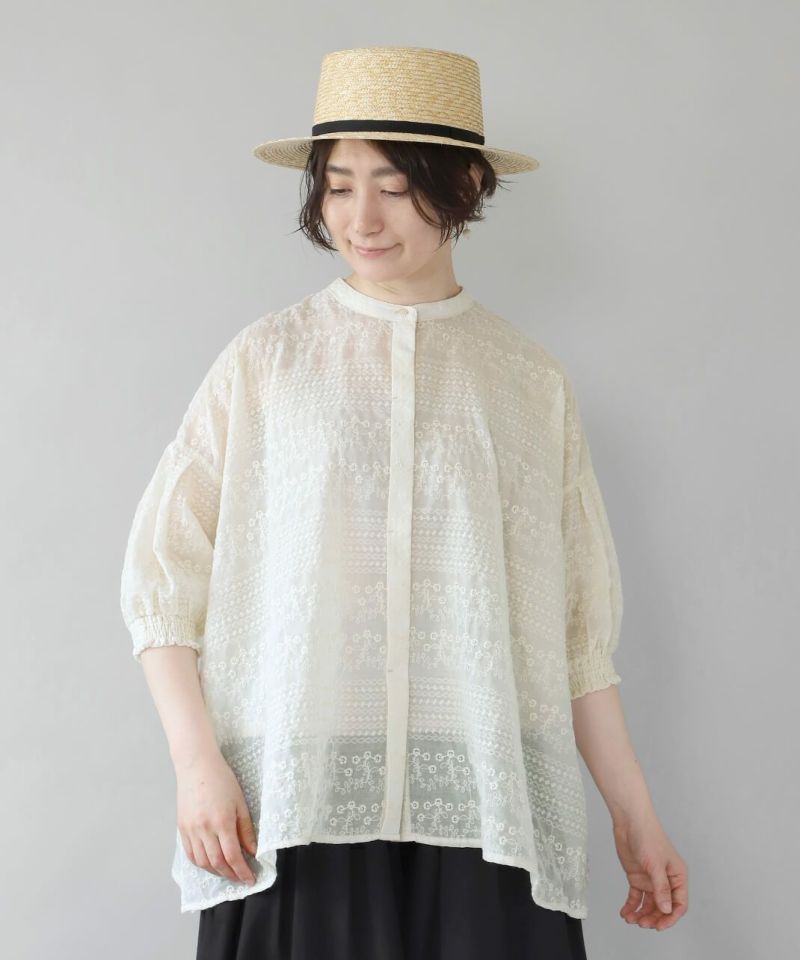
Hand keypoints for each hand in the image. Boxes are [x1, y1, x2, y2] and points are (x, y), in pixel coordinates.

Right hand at [175, 750, 258, 885]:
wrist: (197, 766)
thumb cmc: (221, 780)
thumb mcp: (240, 802)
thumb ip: (246, 830)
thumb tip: (253, 851)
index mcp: (222, 822)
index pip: (233, 856)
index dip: (242, 872)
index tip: (251, 879)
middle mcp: (204, 829)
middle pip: (217, 863)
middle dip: (231, 875)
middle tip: (241, 879)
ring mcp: (190, 830)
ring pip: (202, 862)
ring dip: (216, 872)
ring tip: (228, 873)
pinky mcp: (181, 828)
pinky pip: (190, 854)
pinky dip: (201, 864)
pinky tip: (210, 864)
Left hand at [613, 810, 687, 930]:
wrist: (629, 821)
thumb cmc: (648, 836)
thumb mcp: (656, 864)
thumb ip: (661, 888)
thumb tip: (667, 909)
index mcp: (677, 877)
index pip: (679, 904)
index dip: (670, 917)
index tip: (659, 926)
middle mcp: (666, 880)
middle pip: (663, 907)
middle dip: (654, 918)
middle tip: (642, 924)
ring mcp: (651, 880)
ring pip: (649, 904)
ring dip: (641, 914)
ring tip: (630, 919)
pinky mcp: (637, 877)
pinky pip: (636, 897)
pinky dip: (631, 906)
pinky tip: (625, 912)